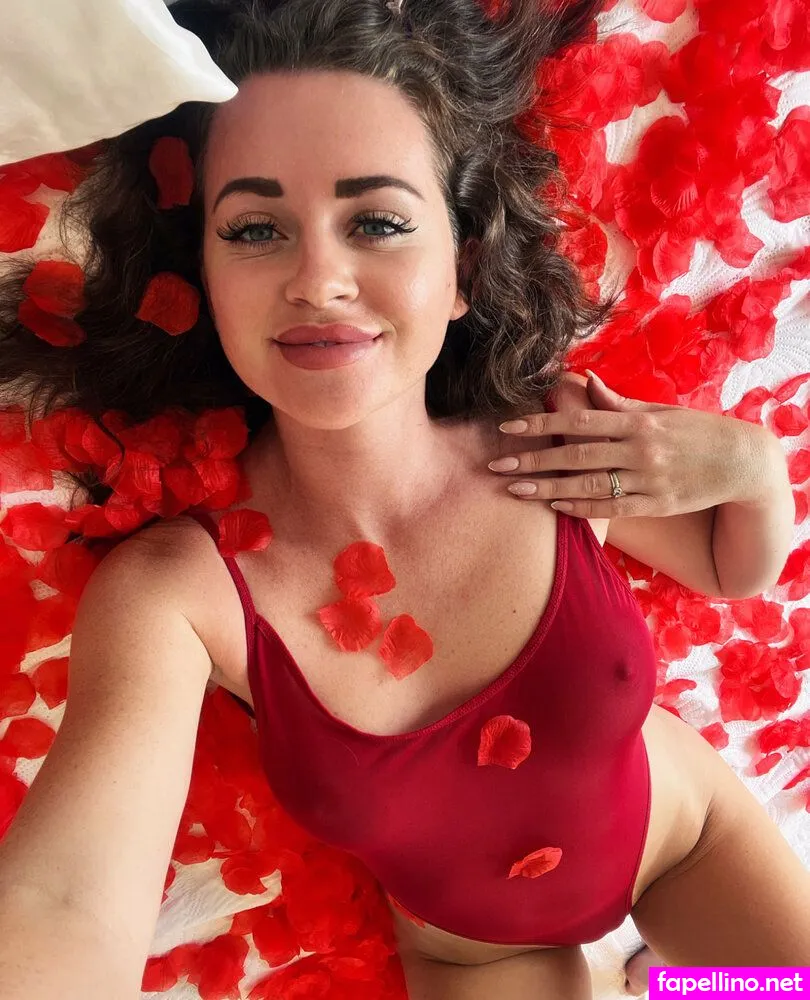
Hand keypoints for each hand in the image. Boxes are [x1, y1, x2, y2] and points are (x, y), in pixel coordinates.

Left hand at [489, 370, 758, 518]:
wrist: (742, 462)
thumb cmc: (694, 431)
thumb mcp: (659, 411)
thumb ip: (619, 402)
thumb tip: (586, 381)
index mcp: (637, 421)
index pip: (578, 420)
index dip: (540, 424)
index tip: (507, 428)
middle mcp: (640, 450)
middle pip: (576, 455)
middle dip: (533, 460)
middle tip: (496, 465)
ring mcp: (648, 480)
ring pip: (588, 485)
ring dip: (547, 488)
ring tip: (514, 489)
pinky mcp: (657, 505)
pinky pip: (612, 507)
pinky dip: (582, 507)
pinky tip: (554, 505)